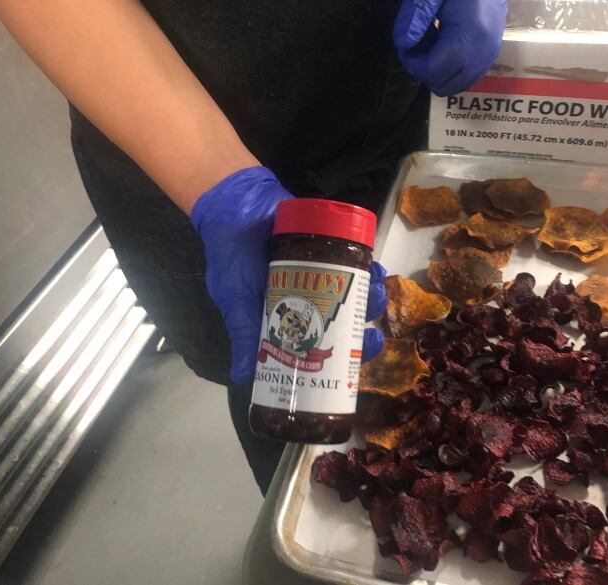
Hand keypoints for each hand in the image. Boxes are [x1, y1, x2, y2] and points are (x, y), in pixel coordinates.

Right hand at [191, 167, 386, 383]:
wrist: (234, 203)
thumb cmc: (231, 256)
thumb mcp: (236, 300)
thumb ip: (243, 334)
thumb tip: (243, 378)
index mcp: (290, 319)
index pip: (321, 345)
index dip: (340, 356)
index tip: (355, 362)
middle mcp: (310, 298)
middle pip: (344, 322)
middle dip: (362, 331)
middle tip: (372, 335)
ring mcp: (322, 271)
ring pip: (354, 292)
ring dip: (370, 299)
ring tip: (375, 297)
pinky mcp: (330, 243)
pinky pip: (355, 258)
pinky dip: (368, 267)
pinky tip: (375, 271)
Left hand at [393, 0, 506, 96]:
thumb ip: (416, 18)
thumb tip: (403, 44)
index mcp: (468, 36)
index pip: (432, 71)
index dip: (412, 64)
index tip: (405, 47)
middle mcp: (482, 53)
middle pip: (444, 86)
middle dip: (425, 72)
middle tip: (417, 49)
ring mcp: (490, 56)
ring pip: (457, 86)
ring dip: (439, 74)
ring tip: (432, 47)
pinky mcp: (493, 54)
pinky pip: (468, 78)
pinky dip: (453, 71)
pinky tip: (446, 47)